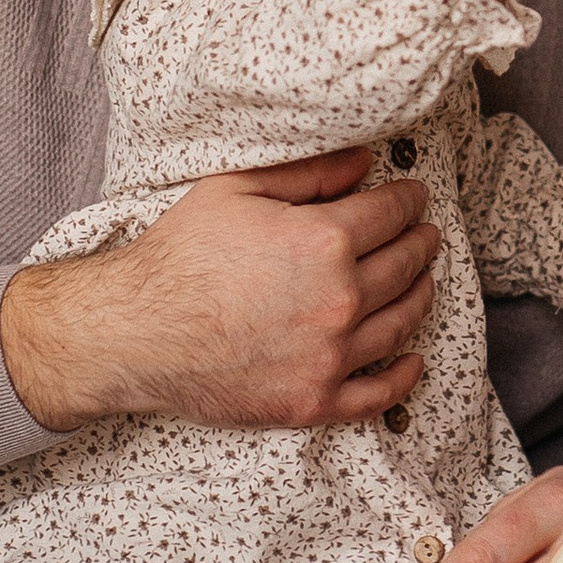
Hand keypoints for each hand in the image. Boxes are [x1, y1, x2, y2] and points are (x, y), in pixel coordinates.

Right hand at [0, 152, 437, 432]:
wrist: (136, 332)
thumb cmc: (179, 256)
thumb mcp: (236, 190)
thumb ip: (308, 173)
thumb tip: (364, 161)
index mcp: (325, 242)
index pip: (392, 214)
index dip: (410, 200)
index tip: (415, 197)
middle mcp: (339, 300)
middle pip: (406, 266)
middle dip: (420, 243)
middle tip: (426, 235)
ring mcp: (329, 356)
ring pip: (402, 323)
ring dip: (421, 297)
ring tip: (422, 281)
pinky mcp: (313, 401)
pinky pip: (378, 394)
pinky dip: (404, 376)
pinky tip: (413, 360)